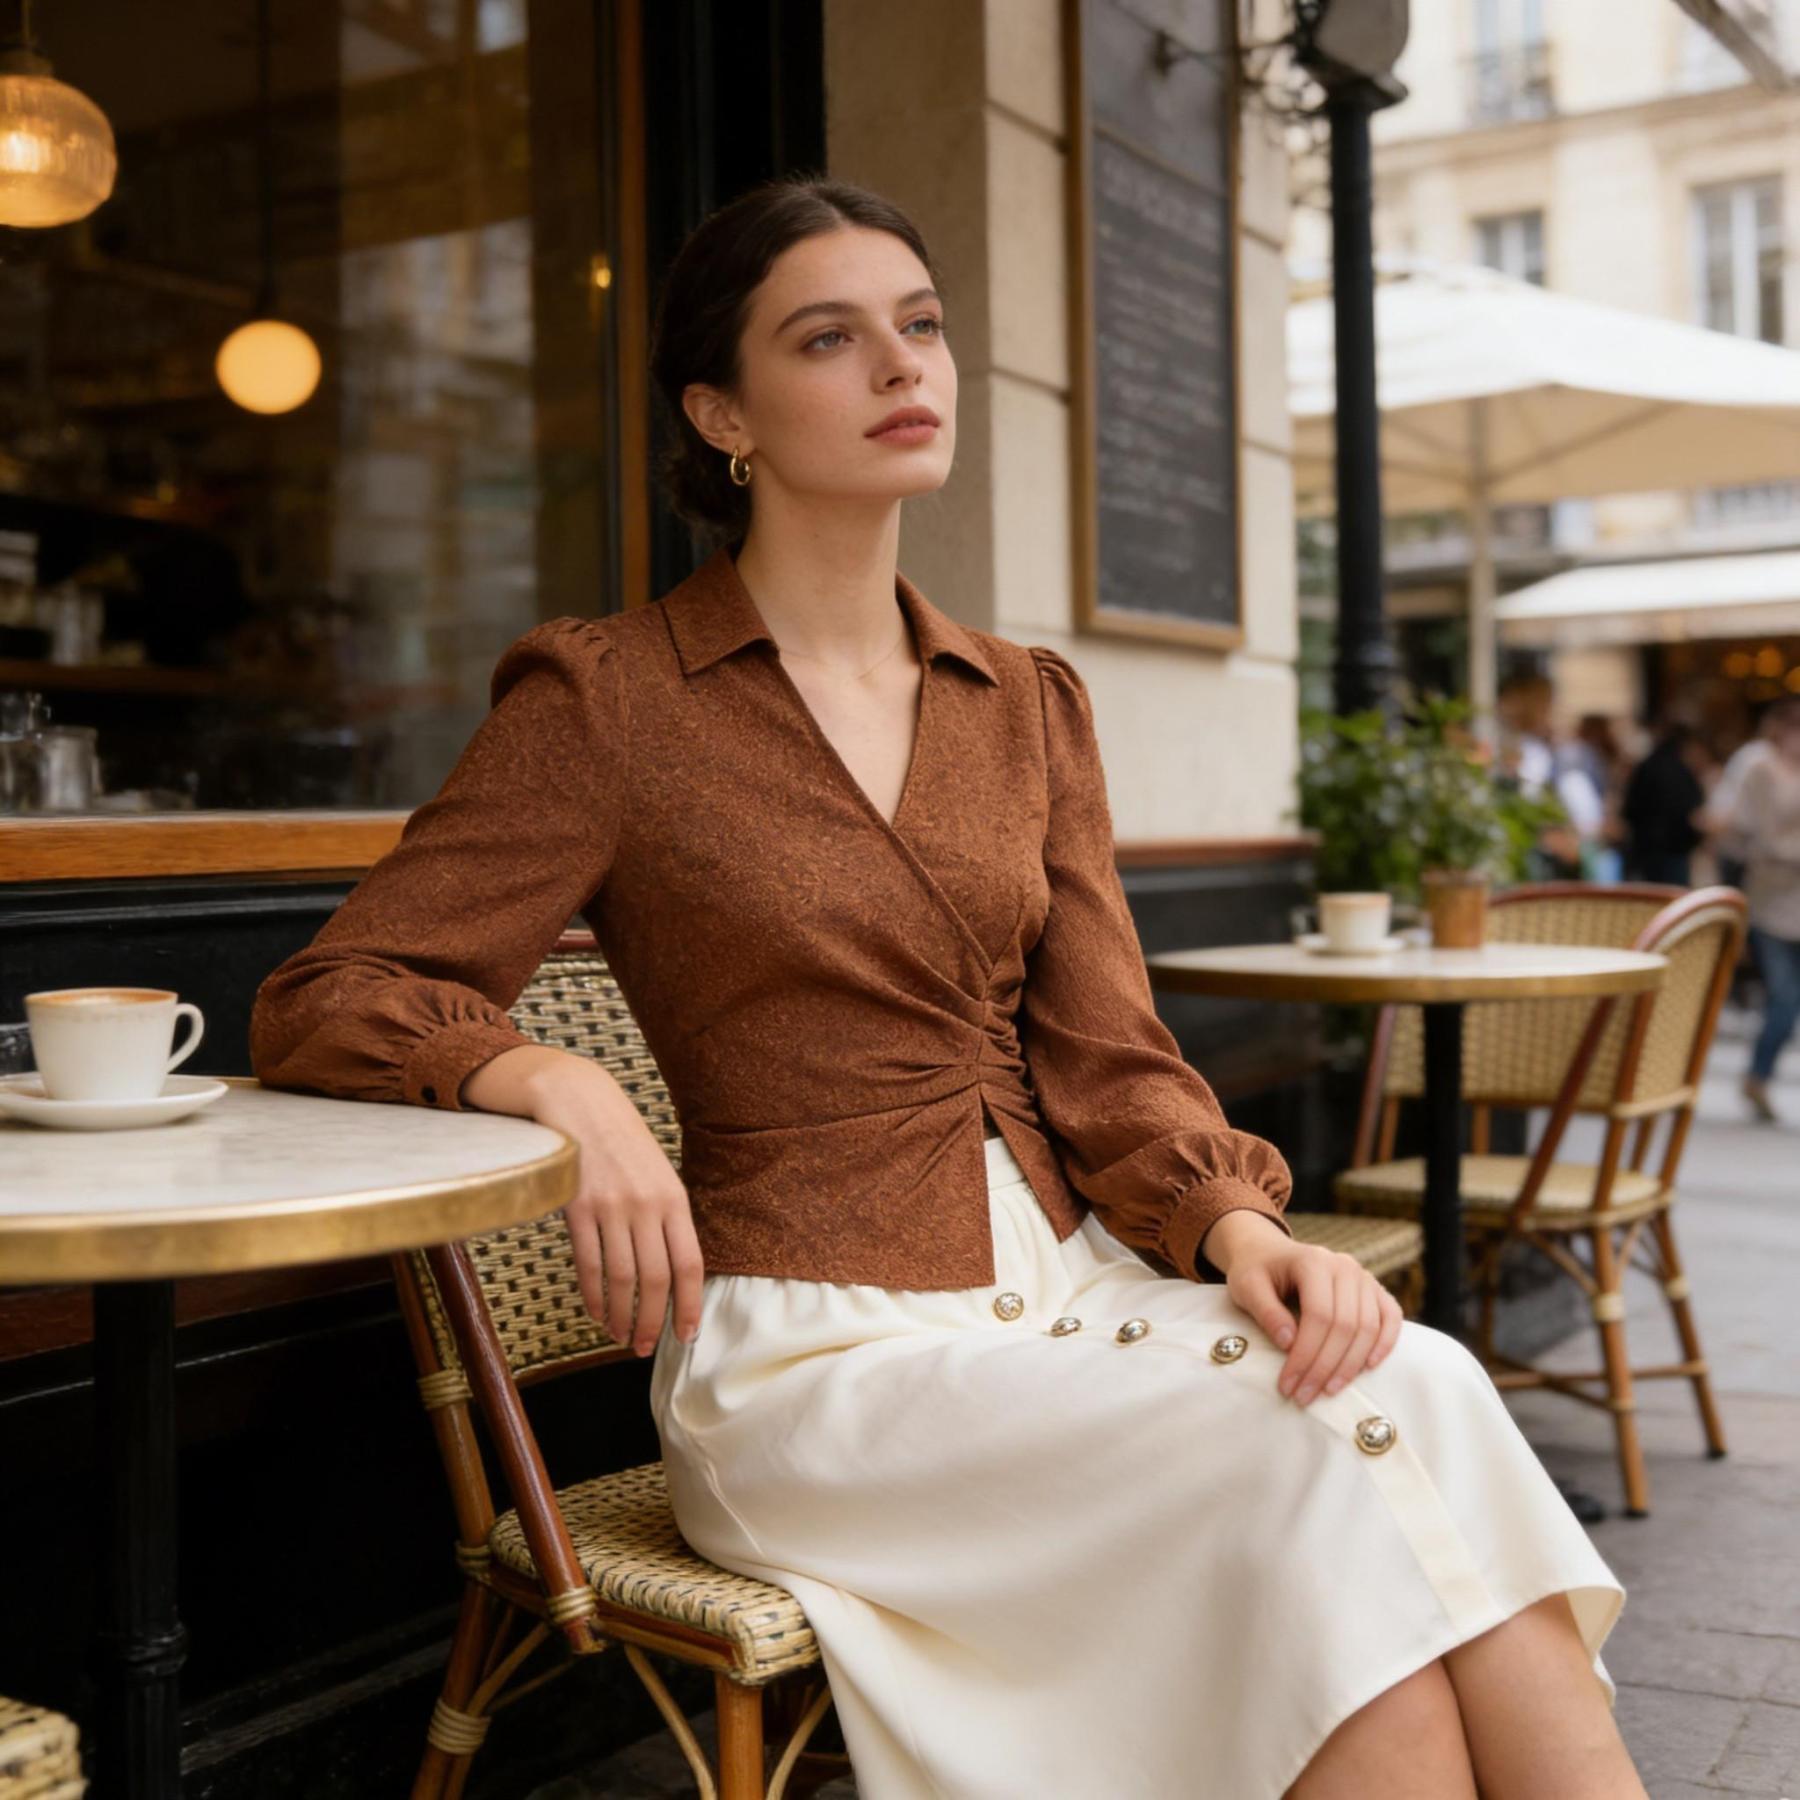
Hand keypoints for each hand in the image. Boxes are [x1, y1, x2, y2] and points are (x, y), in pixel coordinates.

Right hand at [526, 1063, 705, 1356]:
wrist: (580, 1103)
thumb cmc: (623, 1145)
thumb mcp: (659, 1174)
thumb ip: (668, 1219)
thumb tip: (675, 1276)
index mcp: (674, 1199)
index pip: (690, 1264)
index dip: (690, 1305)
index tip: (687, 1335)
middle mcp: (646, 1205)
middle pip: (655, 1280)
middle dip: (652, 1322)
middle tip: (646, 1348)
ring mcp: (611, 1207)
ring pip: (621, 1280)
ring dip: (622, 1317)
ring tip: (622, 1337)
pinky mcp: (577, 1208)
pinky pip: (589, 1265)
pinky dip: (593, 1297)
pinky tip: (598, 1313)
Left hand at [1211, 1221, 1403, 1407]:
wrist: (1269, 1252)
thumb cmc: (1256, 1271)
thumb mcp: (1247, 1286)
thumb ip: (1266, 1311)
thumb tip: (1288, 1343)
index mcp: (1313, 1262)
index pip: (1318, 1316)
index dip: (1305, 1355)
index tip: (1288, 1385)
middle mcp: (1344, 1266)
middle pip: (1345, 1325)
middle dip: (1325, 1367)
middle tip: (1303, 1396)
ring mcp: (1363, 1276)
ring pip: (1368, 1327)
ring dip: (1350, 1365)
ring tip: (1327, 1391)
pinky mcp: (1374, 1288)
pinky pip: (1391, 1317)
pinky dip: (1384, 1343)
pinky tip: (1368, 1367)